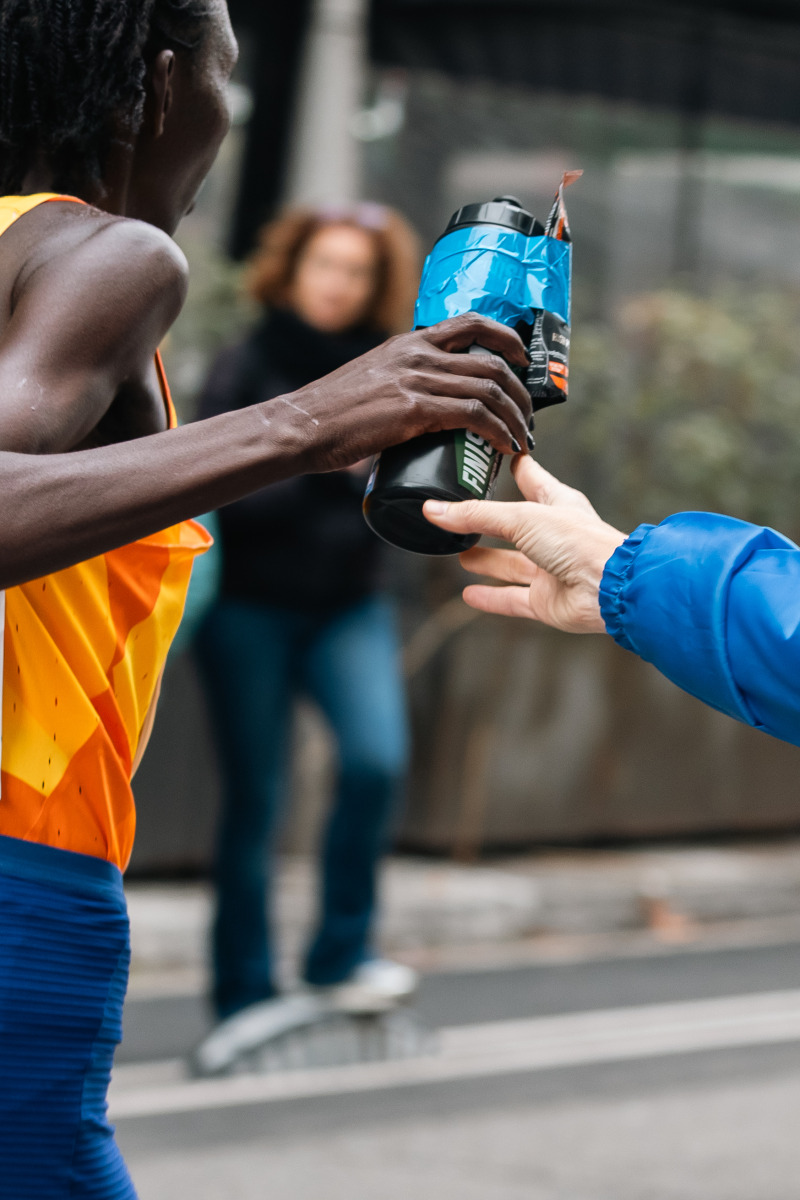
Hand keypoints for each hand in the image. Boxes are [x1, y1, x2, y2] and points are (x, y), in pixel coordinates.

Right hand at [280, 313, 532, 472]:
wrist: (302, 426)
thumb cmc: (332, 415)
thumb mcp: (372, 381)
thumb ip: (400, 385)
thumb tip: (420, 412)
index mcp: (409, 343)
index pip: (472, 323)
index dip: (508, 339)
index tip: (523, 361)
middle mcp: (418, 354)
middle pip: (492, 362)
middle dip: (520, 393)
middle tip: (526, 419)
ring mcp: (417, 379)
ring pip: (489, 389)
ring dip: (515, 418)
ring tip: (521, 440)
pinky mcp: (414, 409)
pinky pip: (473, 415)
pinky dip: (498, 432)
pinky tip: (504, 447)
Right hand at [423, 455, 626, 633]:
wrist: (609, 588)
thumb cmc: (582, 543)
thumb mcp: (522, 518)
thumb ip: (476, 516)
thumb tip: (435, 511)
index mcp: (556, 504)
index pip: (531, 479)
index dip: (514, 468)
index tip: (497, 458)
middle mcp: (553, 536)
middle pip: (513, 526)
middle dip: (488, 523)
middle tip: (462, 518)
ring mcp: (550, 569)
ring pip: (511, 565)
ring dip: (486, 561)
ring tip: (461, 556)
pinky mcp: (546, 600)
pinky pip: (513, 599)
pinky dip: (491, 598)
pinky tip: (470, 595)